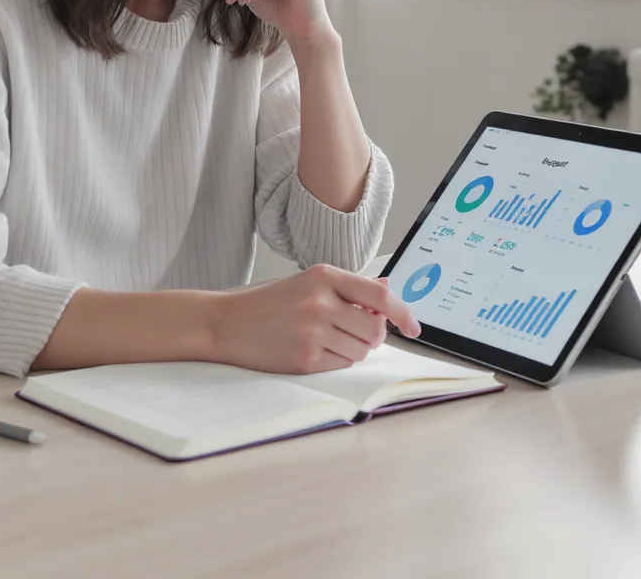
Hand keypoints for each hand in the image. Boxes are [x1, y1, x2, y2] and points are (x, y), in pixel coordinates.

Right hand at [210, 264, 421, 373]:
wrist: (226, 322)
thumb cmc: (267, 302)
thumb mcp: (308, 282)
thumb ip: (349, 286)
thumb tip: (388, 286)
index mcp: (324, 276)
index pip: (379, 295)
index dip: (404, 312)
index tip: (414, 326)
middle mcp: (321, 302)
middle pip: (376, 329)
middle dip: (372, 335)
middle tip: (353, 331)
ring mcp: (313, 331)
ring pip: (362, 350)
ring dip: (353, 349)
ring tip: (326, 338)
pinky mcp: (306, 358)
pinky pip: (342, 364)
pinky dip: (336, 360)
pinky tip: (314, 349)